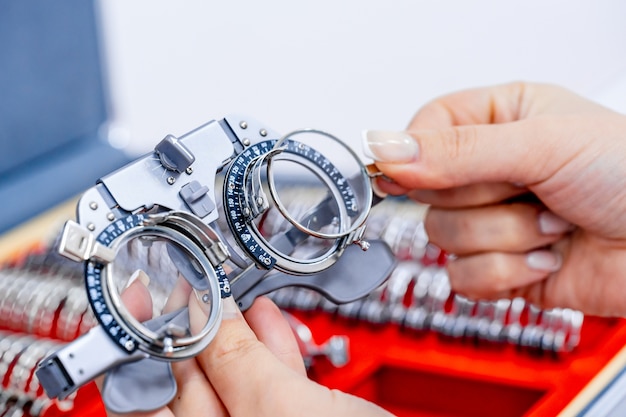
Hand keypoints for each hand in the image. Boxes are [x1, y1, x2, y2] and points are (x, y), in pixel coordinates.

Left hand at [105, 278, 390, 416]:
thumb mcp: (279, 409)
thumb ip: (237, 361)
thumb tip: (206, 312)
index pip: (144, 392)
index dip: (140, 338)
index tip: (144, 295)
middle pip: (188, 378)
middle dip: (191, 326)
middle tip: (192, 284)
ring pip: (231, 378)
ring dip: (232, 331)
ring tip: (232, 294)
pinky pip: (267, 383)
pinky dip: (268, 348)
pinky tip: (270, 321)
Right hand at [364, 82, 625, 315]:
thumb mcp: (543, 145)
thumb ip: (460, 151)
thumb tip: (388, 150)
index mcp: (497, 120)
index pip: (422, 133)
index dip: (416, 157)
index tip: (419, 173)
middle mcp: (488, 170)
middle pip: (425, 193)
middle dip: (483, 201)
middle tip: (528, 191)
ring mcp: (492, 221)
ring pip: (441, 239)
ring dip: (505, 238)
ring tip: (551, 225)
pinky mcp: (498, 266)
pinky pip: (462, 278)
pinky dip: (507, 274)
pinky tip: (546, 256)